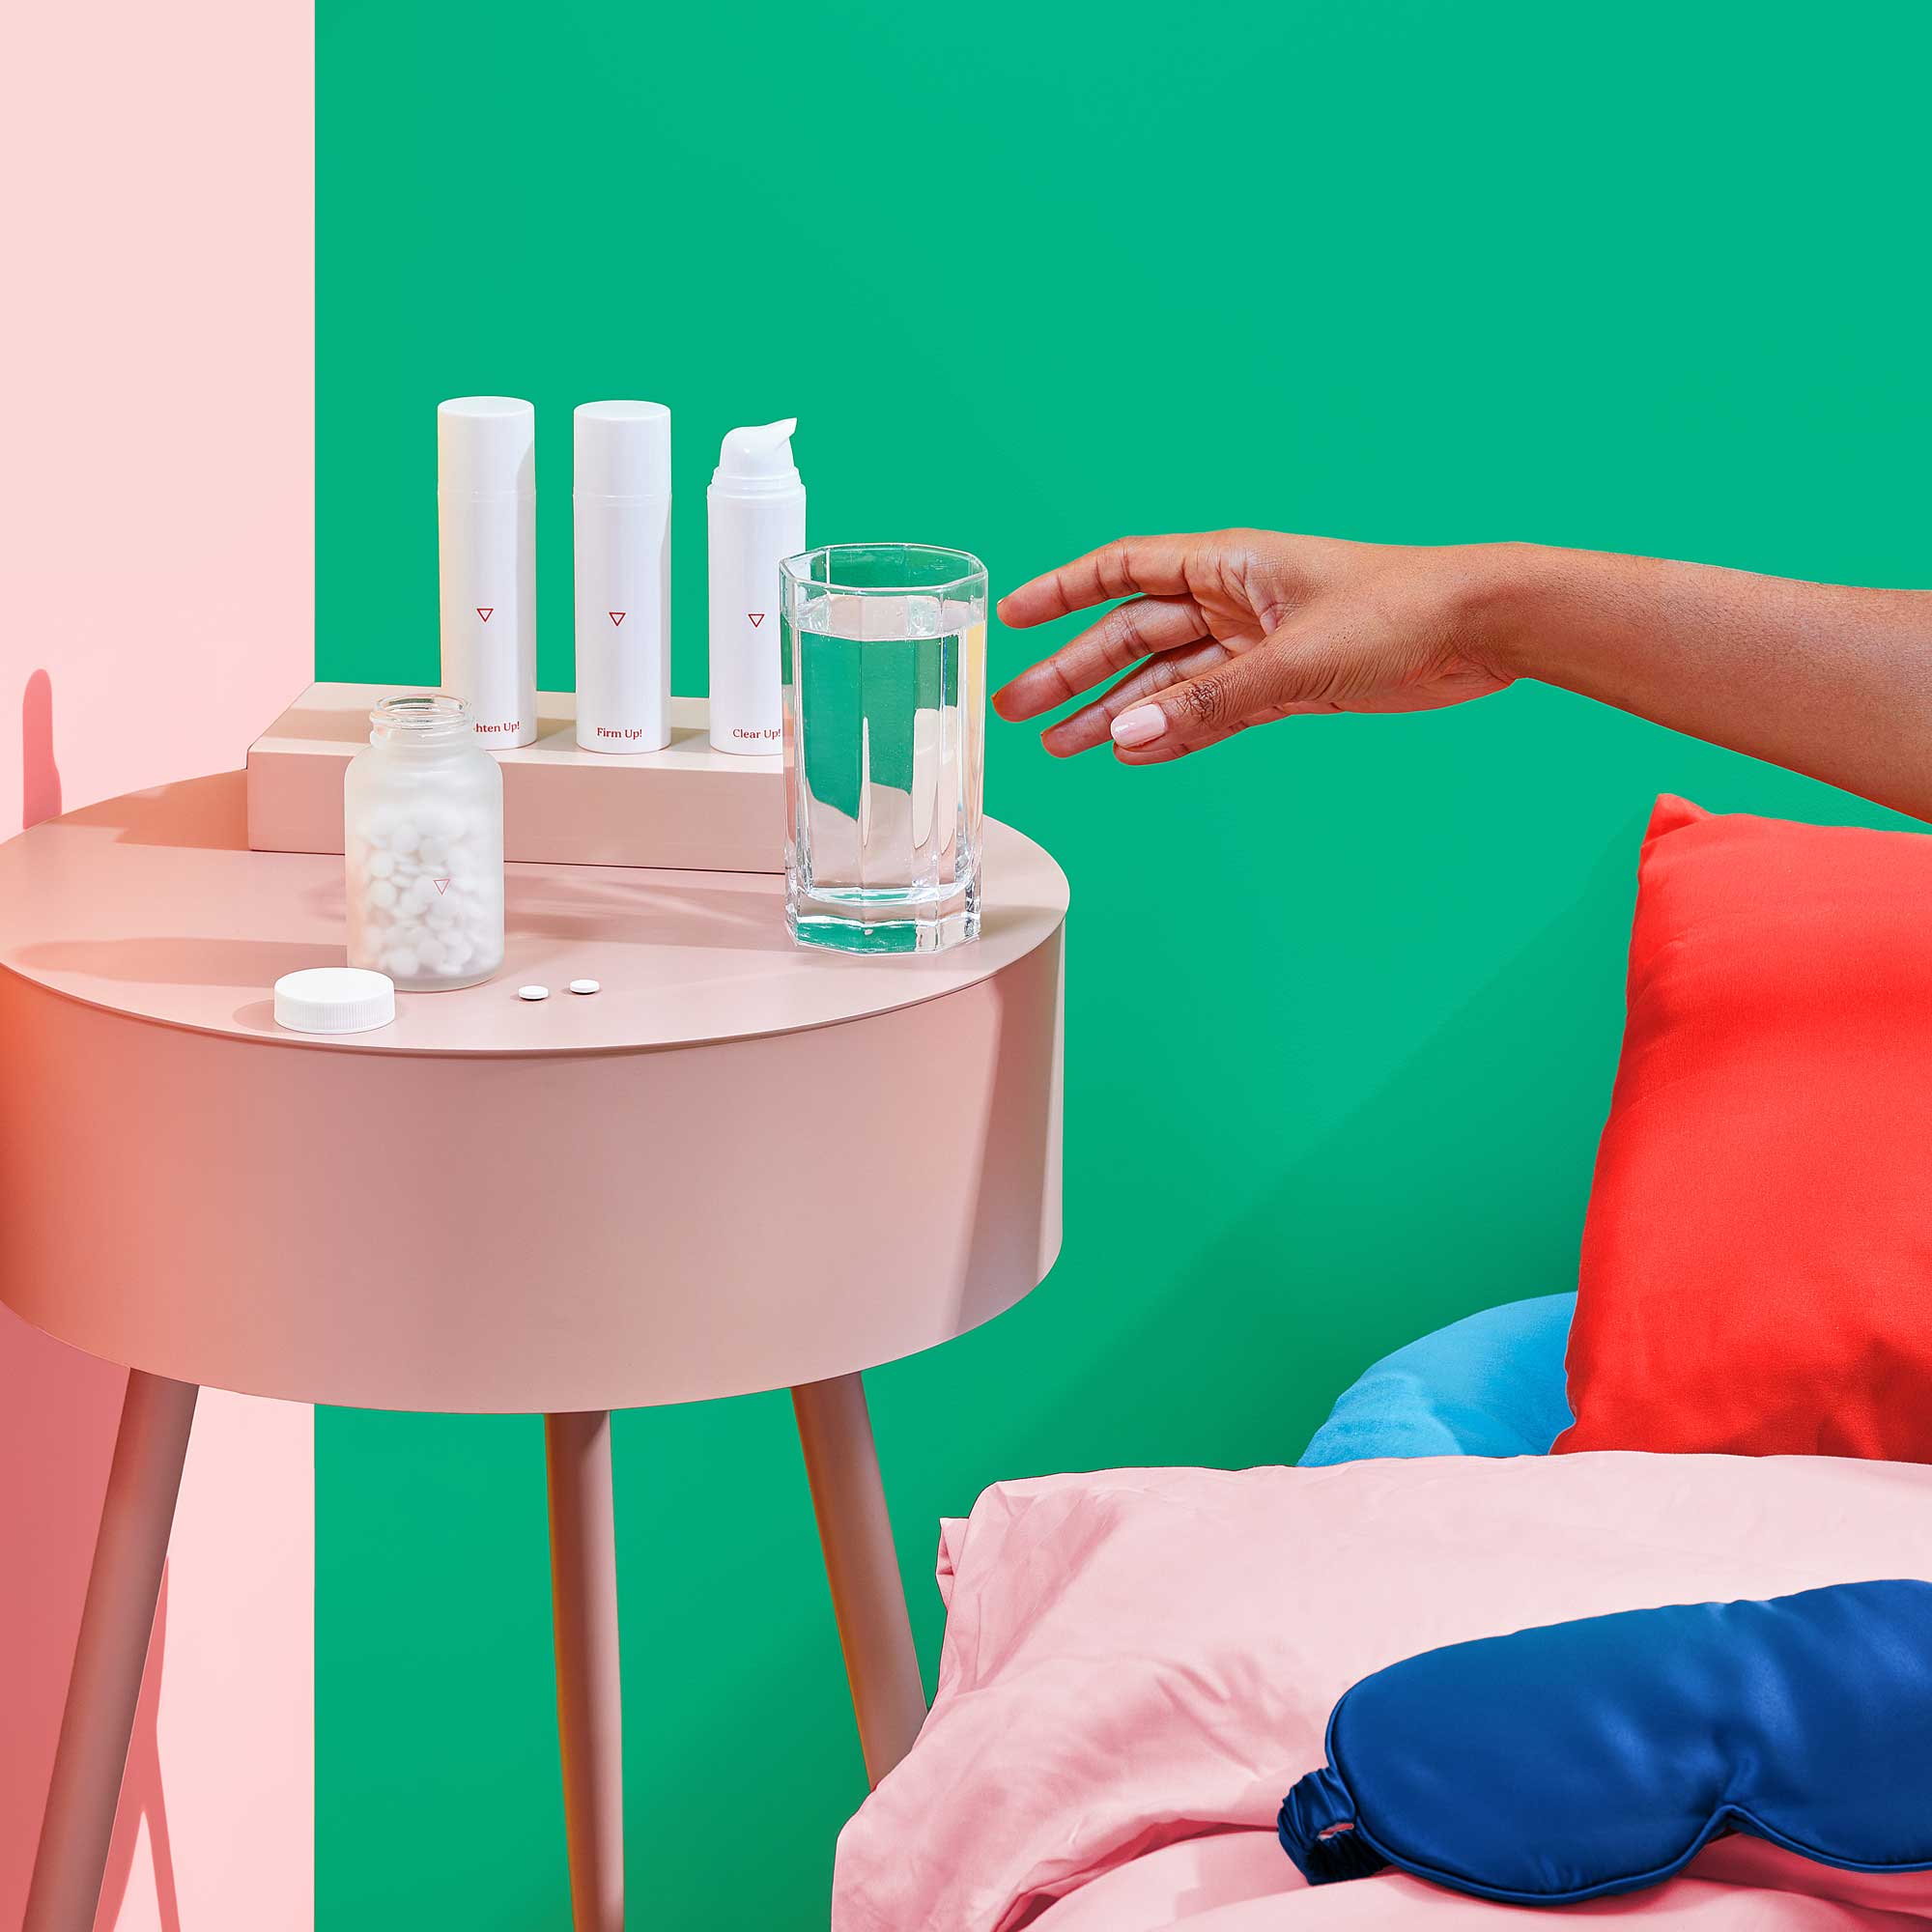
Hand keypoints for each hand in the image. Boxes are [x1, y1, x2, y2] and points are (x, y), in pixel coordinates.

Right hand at [992, 529, 1516, 762]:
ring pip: (1167, 680)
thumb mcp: (1296, 661)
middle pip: (1133, 634)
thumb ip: (1209, 705)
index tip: (1012, 617)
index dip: (1064, 592)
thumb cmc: (1401, 611)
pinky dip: (1173, 733)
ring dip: (1116, 711)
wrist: (1485, 627)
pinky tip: (1134, 753)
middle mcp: (1236, 600)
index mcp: (1231, 564)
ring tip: (1062, 746)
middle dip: (1075, 670)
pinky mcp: (1288, 685)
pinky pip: (1211, 712)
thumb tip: (1126, 739)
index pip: (1124, 570)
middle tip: (1019, 709)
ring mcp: (1259, 644)